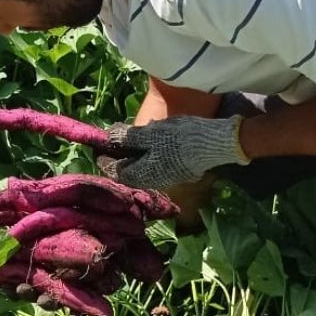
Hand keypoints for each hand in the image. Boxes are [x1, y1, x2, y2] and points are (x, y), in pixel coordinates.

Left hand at [97, 115, 250, 189]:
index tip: (99, 146)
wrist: (216, 143)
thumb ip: (128, 138)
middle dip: (120, 156)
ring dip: (135, 154)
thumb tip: (109, 138)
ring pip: (144, 168)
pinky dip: (149, 154)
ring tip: (131, 138)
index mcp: (144, 175)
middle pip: (130, 171)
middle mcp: (154, 181)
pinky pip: (157, 164)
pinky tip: (151, 140)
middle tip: (114, 140)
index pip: (116, 172)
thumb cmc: (179, 138)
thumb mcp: (150, 134)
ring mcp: (169, 177)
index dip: (105, 158)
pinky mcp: (180, 171)